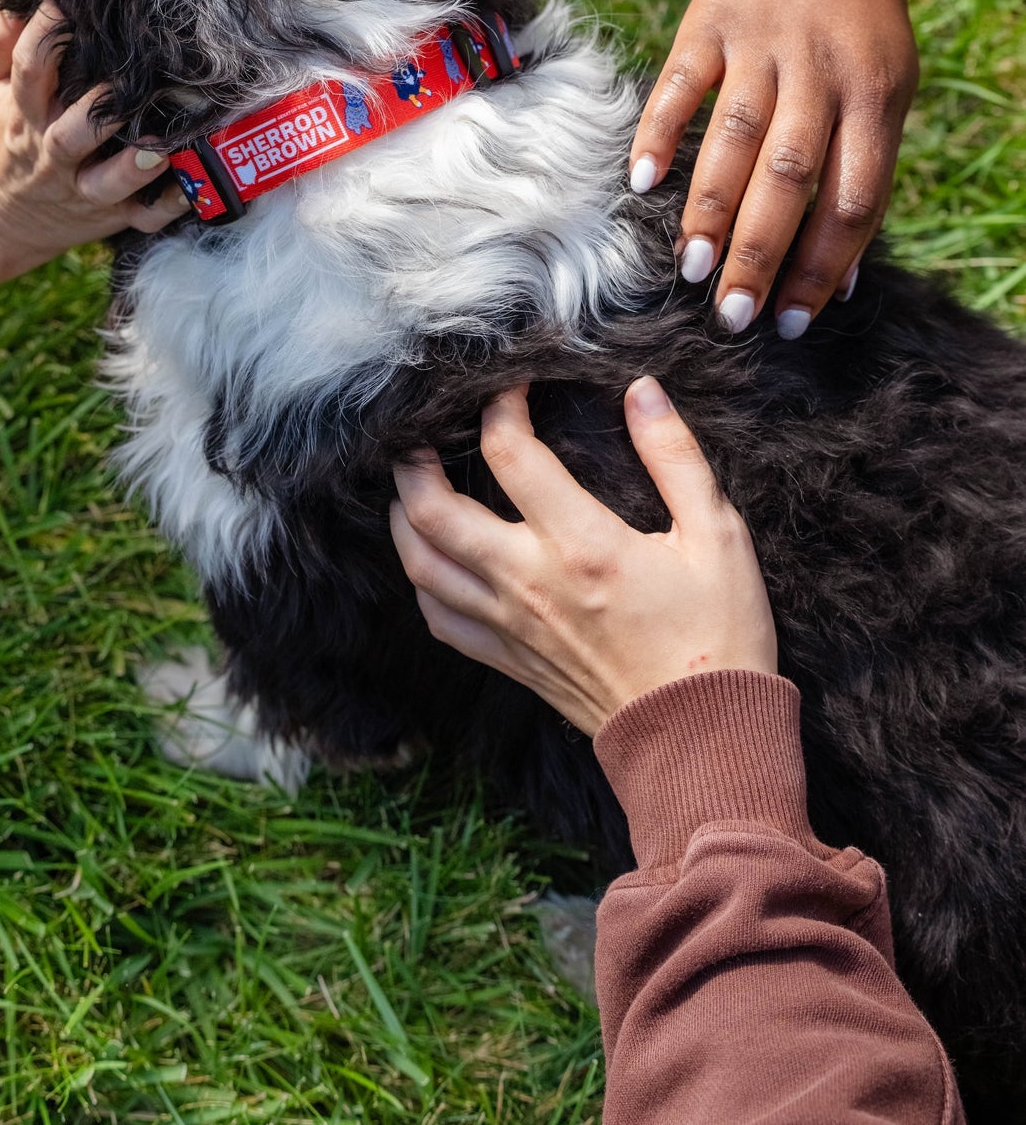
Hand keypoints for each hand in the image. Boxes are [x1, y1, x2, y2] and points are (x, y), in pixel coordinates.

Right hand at [0, 3, 186, 273]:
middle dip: (99, 109)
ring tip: (160, 144)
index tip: (66, 0)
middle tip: (128, 80)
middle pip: (71, 134)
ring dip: (133, 165)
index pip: (30, 70)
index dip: (46, 34)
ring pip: (106, 183)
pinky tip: (190, 185)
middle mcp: (53, 153)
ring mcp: (83, 189)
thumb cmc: (4, 138)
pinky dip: (167, 206)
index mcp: (24, 115)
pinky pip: (143, 218)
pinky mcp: (112, 215)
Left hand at [390, 381, 776, 736]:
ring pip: (422, 563)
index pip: (509, 452)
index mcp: (582, 544)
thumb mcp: (717, 536)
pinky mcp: (510, 659)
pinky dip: (423, 580)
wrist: (704, 737)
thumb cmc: (720, 634)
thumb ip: (675, 456)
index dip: (499, 406)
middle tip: (418, 431)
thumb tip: (642, 390)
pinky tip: (433, 556)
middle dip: (413, 460)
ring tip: (410, 483)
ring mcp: (512, 624)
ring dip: (404, 516)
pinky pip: (440, 617)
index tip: (512, 387)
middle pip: (433, 510)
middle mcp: (530, 582)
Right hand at [630, 0, 917, 335]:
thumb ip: (861, 176)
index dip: (823, 268)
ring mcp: (761, 46)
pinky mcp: (709, 24)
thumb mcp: (886, 97)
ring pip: (734, 137)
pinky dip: (657, 133)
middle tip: (731, 314)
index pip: (852, 200)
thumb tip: (838, 281)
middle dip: (759, 253)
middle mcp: (819, 74)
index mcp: (873, 99)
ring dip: (709, 208)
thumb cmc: (859, 38)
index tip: (793, 323)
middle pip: (790, 178)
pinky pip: (679, 85)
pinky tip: (639, 183)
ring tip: (690, 267)